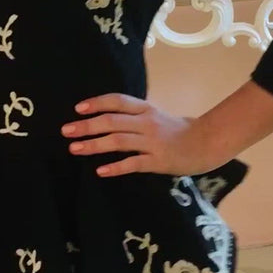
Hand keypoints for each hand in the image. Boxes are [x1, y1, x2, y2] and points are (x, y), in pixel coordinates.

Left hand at [61, 92, 219, 177]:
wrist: (206, 143)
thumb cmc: (177, 130)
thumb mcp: (155, 116)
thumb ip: (133, 115)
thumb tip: (103, 116)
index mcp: (146, 109)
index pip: (118, 101)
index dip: (97, 103)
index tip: (78, 108)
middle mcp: (147, 122)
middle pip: (112, 121)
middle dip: (87, 125)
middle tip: (66, 130)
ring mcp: (152, 142)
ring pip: (118, 141)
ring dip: (94, 145)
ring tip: (74, 149)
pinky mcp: (158, 161)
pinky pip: (133, 163)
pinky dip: (115, 167)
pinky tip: (100, 171)